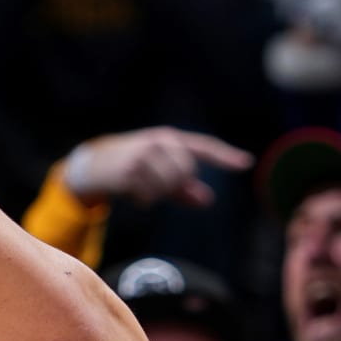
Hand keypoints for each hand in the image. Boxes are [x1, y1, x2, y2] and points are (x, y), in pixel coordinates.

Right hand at [66, 127, 252, 209]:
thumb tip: (207, 200)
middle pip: (187, 172)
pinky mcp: (132, 168)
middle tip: (153, 185)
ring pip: (169, 185)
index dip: (225, 156)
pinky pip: (151, 195)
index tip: (247, 163)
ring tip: (139, 186)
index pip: (204, 147)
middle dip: (174, 185)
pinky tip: (129, 190)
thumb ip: (184, 188)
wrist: (92, 165)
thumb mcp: (158, 175)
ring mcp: (145, 154)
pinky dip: (143, 199)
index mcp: (169, 140)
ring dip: (156, 194)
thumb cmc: (129, 169)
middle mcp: (160, 142)